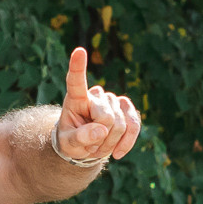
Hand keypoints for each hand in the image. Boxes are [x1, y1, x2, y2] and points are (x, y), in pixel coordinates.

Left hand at [55, 46, 142, 164]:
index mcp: (76, 98)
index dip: (78, 67)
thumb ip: (79, 138)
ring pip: (120, 125)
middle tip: (90, 146)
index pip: (76, 81)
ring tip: (98, 146)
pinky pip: (134, 126)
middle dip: (101, 139)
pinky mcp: (127, 109)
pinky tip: (118, 152)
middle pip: (106, 118)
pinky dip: (127, 142)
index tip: (79, 51)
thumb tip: (101, 130)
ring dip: (110, 143)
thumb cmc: (72, 142)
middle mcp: (96, 95)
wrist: (85, 147)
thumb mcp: (68, 145)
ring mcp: (113, 100)